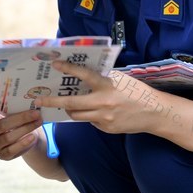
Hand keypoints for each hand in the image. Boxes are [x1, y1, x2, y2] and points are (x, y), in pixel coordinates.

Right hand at [0, 96, 43, 160]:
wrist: (22, 141)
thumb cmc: (15, 123)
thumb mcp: (12, 114)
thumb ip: (13, 108)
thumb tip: (32, 99)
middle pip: (2, 125)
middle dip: (21, 118)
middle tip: (36, 113)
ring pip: (9, 137)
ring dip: (26, 129)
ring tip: (38, 122)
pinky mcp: (1, 154)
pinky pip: (12, 149)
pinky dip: (23, 142)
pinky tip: (32, 137)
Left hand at [34, 61, 160, 134]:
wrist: (154, 112)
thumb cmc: (137, 91)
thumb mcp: (120, 79)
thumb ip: (102, 78)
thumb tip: (82, 75)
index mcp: (107, 85)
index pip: (84, 75)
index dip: (68, 69)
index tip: (55, 64)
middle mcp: (103, 102)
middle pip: (71, 104)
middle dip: (52, 102)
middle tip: (38, 100)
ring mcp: (104, 118)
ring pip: (77, 115)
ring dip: (69, 109)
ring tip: (65, 105)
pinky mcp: (106, 128)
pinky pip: (90, 121)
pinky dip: (89, 115)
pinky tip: (97, 111)